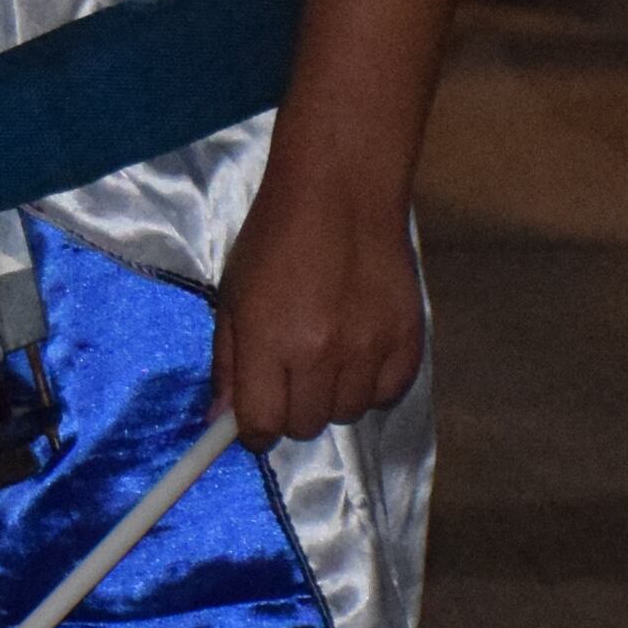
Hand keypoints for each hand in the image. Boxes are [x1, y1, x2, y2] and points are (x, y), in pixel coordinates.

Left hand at [212, 156, 426, 442]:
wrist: (341, 194)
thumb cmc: (275, 240)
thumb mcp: (232, 296)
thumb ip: (227, 362)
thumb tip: (219, 420)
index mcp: (267, 341)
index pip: (262, 424)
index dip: (254, 432)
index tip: (254, 424)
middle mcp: (319, 352)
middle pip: (306, 425)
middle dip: (291, 410)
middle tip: (290, 377)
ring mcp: (368, 348)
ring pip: (347, 414)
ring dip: (332, 397)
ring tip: (327, 356)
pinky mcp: (408, 341)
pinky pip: (388, 395)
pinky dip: (371, 385)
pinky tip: (360, 352)